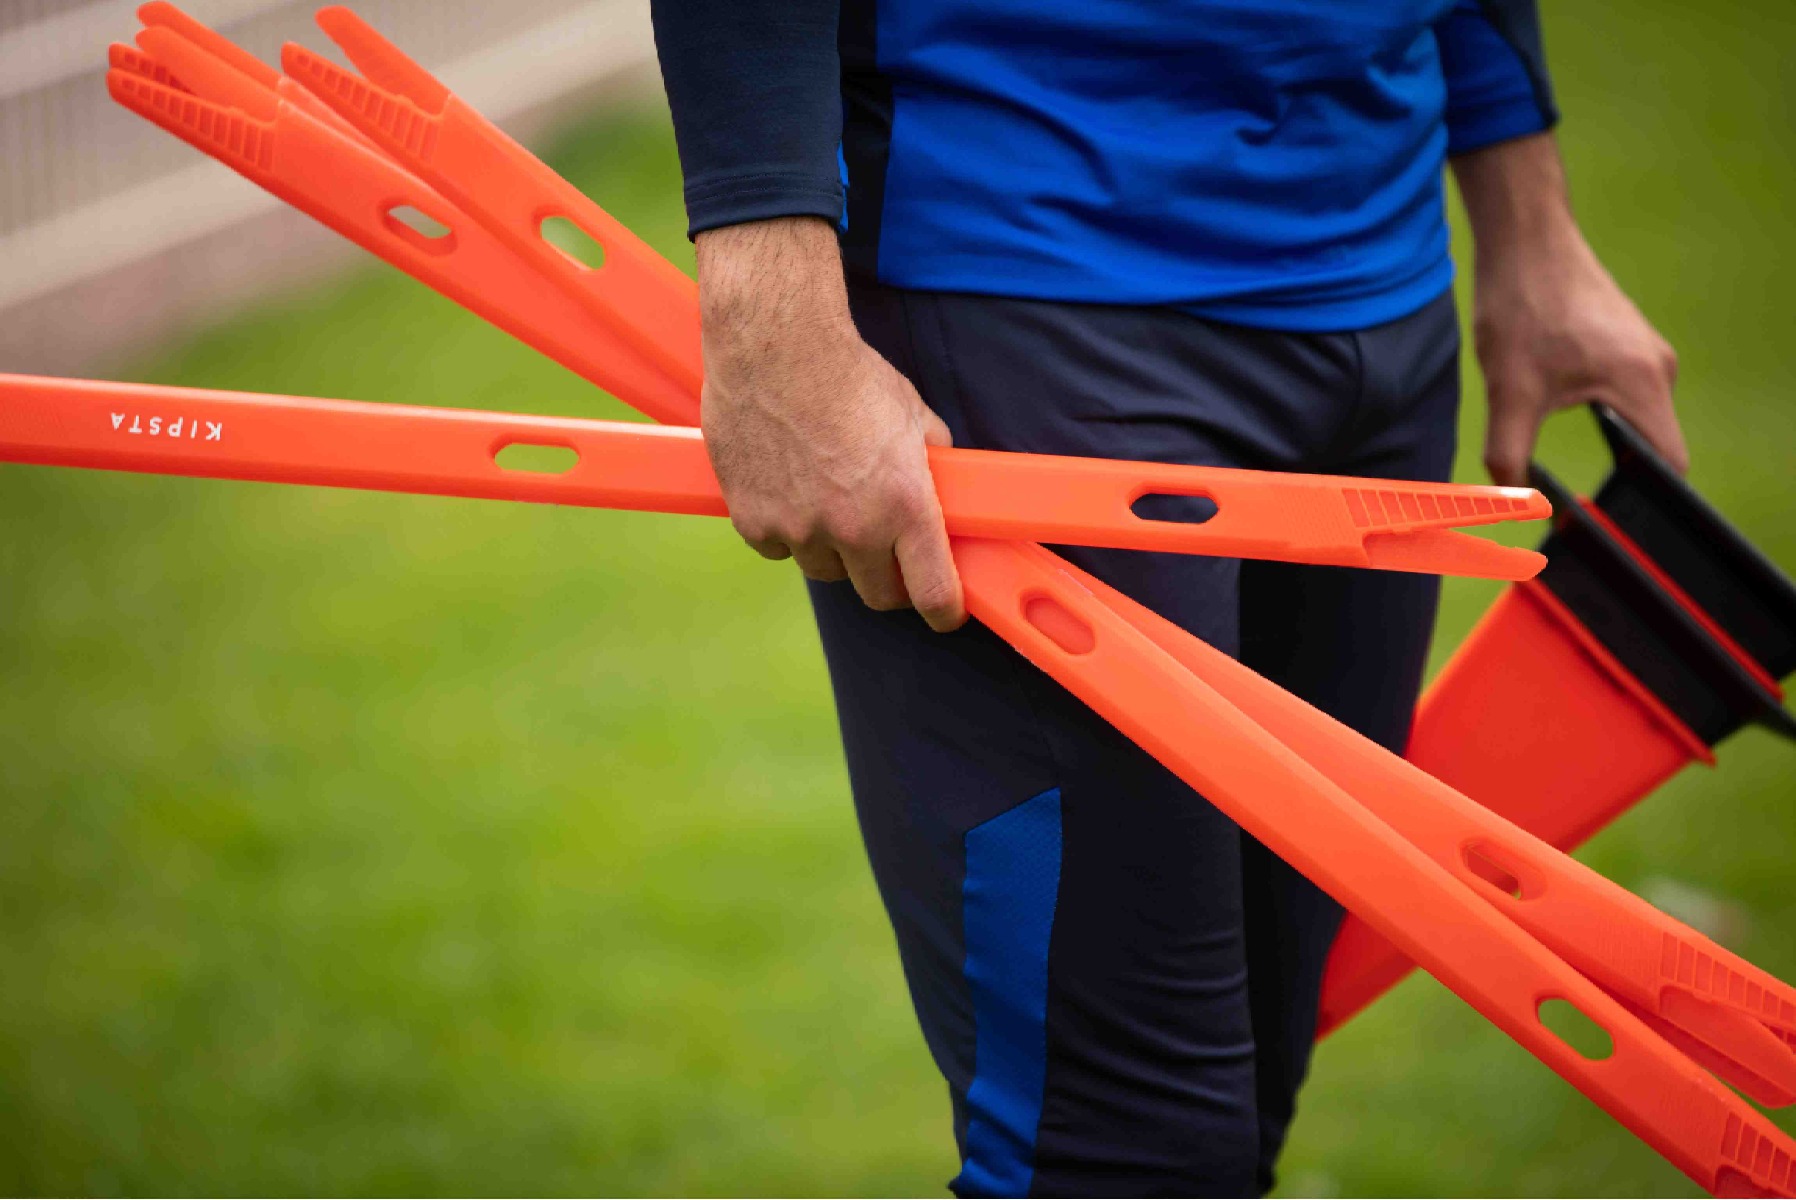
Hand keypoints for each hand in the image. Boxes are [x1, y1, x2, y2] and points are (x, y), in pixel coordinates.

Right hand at [695, 217, 965, 631]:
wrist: (774, 345)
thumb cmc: (847, 373)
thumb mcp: (913, 415)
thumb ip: (931, 463)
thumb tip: (944, 489)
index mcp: (904, 505)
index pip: (933, 592)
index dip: (943, 610)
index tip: (944, 613)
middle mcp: (852, 527)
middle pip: (878, 595)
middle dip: (889, 581)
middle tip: (888, 557)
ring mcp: (799, 528)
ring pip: (824, 570)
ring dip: (834, 552)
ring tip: (830, 504)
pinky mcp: (752, 520)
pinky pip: (777, 548)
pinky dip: (785, 531)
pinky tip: (789, 491)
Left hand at [1473, 233, 1683, 484]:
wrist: (1523, 238)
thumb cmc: (1522, 306)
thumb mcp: (1508, 392)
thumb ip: (1510, 455)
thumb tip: (1515, 505)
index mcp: (1643, 383)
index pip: (1669, 465)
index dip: (1644, 500)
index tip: (1615, 520)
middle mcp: (1657, 368)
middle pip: (1651, 445)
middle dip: (1619, 475)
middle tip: (1579, 502)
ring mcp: (1643, 352)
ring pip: (1631, 418)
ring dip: (1604, 439)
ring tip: (1567, 448)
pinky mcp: (1624, 342)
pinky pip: (1620, 393)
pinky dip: (1595, 410)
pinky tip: (1558, 405)